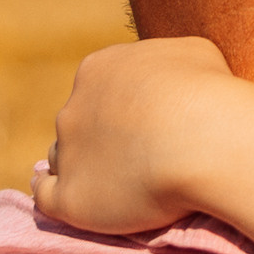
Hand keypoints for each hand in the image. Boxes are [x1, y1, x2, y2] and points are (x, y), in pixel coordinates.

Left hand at [30, 36, 241, 236]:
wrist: (204, 140)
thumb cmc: (208, 93)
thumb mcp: (195, 53)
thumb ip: (169, 62)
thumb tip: (173, 77)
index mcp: (98, 69)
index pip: (98, 89)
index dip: (120, 109)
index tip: (144, 126)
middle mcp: (73, 107)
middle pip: (78, 123)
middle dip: (102, 137)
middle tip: (139, 156)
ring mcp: (67, 152)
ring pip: (63, 158)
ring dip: (83, 167)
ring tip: (118, 183)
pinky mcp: (68, 196)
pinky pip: (46, 196)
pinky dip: (54, 196)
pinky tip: (75, 200)